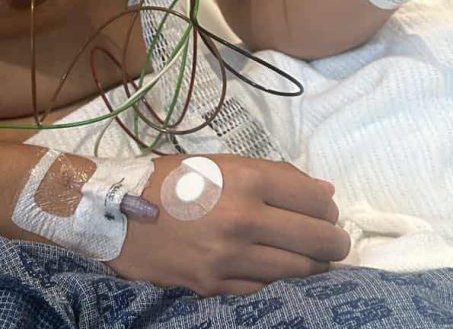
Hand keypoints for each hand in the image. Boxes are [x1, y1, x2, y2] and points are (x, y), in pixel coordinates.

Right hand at [112, 154, 350, 295]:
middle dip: (335, 241)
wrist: (118, 214)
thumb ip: (276, 176)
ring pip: (299, 271)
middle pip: (317, 239)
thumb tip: (325, 192)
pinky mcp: (216, 286)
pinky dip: (281, 281)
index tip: (326, 210)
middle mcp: (243, 220)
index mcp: (247, 180)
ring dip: (315, 265)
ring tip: (314, 258)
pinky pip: (266, 289)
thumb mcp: (223, 163)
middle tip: (334, 240)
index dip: (328, 207)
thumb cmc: (175, 180)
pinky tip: (279, 270)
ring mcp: (230, 259)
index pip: (315, 199)